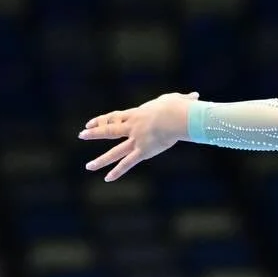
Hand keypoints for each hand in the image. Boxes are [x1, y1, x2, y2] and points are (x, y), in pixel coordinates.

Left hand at [79, 92, 198, 181]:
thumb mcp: (178, 100)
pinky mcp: (143, 151)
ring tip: (88, 166)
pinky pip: (127, 163)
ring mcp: (136, 140)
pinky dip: (117, 172)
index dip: (102, 120)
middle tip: (82, 134)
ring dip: (100, 160)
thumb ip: (184, 99)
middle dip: (94, 133)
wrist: (175, 116)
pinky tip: (107, 179)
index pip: (114, 117)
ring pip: (114, 151)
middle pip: (109, 131)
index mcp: (137, 114)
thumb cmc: (178, 107)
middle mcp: (132, 127)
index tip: (90, 122)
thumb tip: (196, 97)